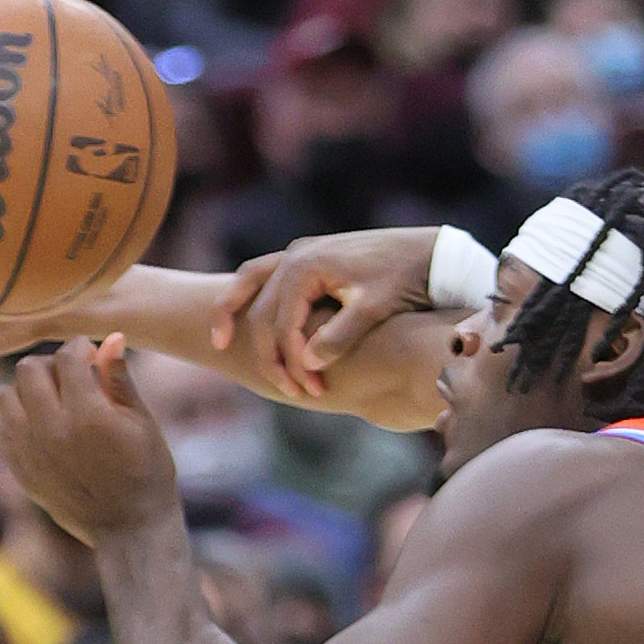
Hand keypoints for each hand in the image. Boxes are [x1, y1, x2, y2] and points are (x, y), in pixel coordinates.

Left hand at [0, 334, 178, 545]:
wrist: (131, 531)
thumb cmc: (147, 474)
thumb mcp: (143, 425)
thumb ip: (120, 380)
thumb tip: (112, 338)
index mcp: (89, 416)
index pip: (67, 357)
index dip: (80, 348)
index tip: (90, 355)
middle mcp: (53, 431)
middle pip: (29, 369)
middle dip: (51, 365)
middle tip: (70, 377)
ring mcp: (31, 453)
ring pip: (6, 395)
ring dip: (27, 391)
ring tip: (52, 401)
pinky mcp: (21, 471)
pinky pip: (2, 428)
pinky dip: (18, 421)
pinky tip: (43, 429)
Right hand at [211, 227, 439, 399]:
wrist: (424, 252)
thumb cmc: (401, 279)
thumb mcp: (372, 309)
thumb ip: (339, 336)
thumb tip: (306, 362)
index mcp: (305, 266)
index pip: (283, 325)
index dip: (291, 363)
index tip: (311, 392)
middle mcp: (293, 256)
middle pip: (260, 311)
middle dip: (268, 354)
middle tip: (285, 390)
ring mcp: (297, 254)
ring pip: (251, 285)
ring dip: (232, 313)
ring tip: (219, 343)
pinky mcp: (307, 260)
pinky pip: (265, 278)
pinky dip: (251, 298)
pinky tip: (249, 320)